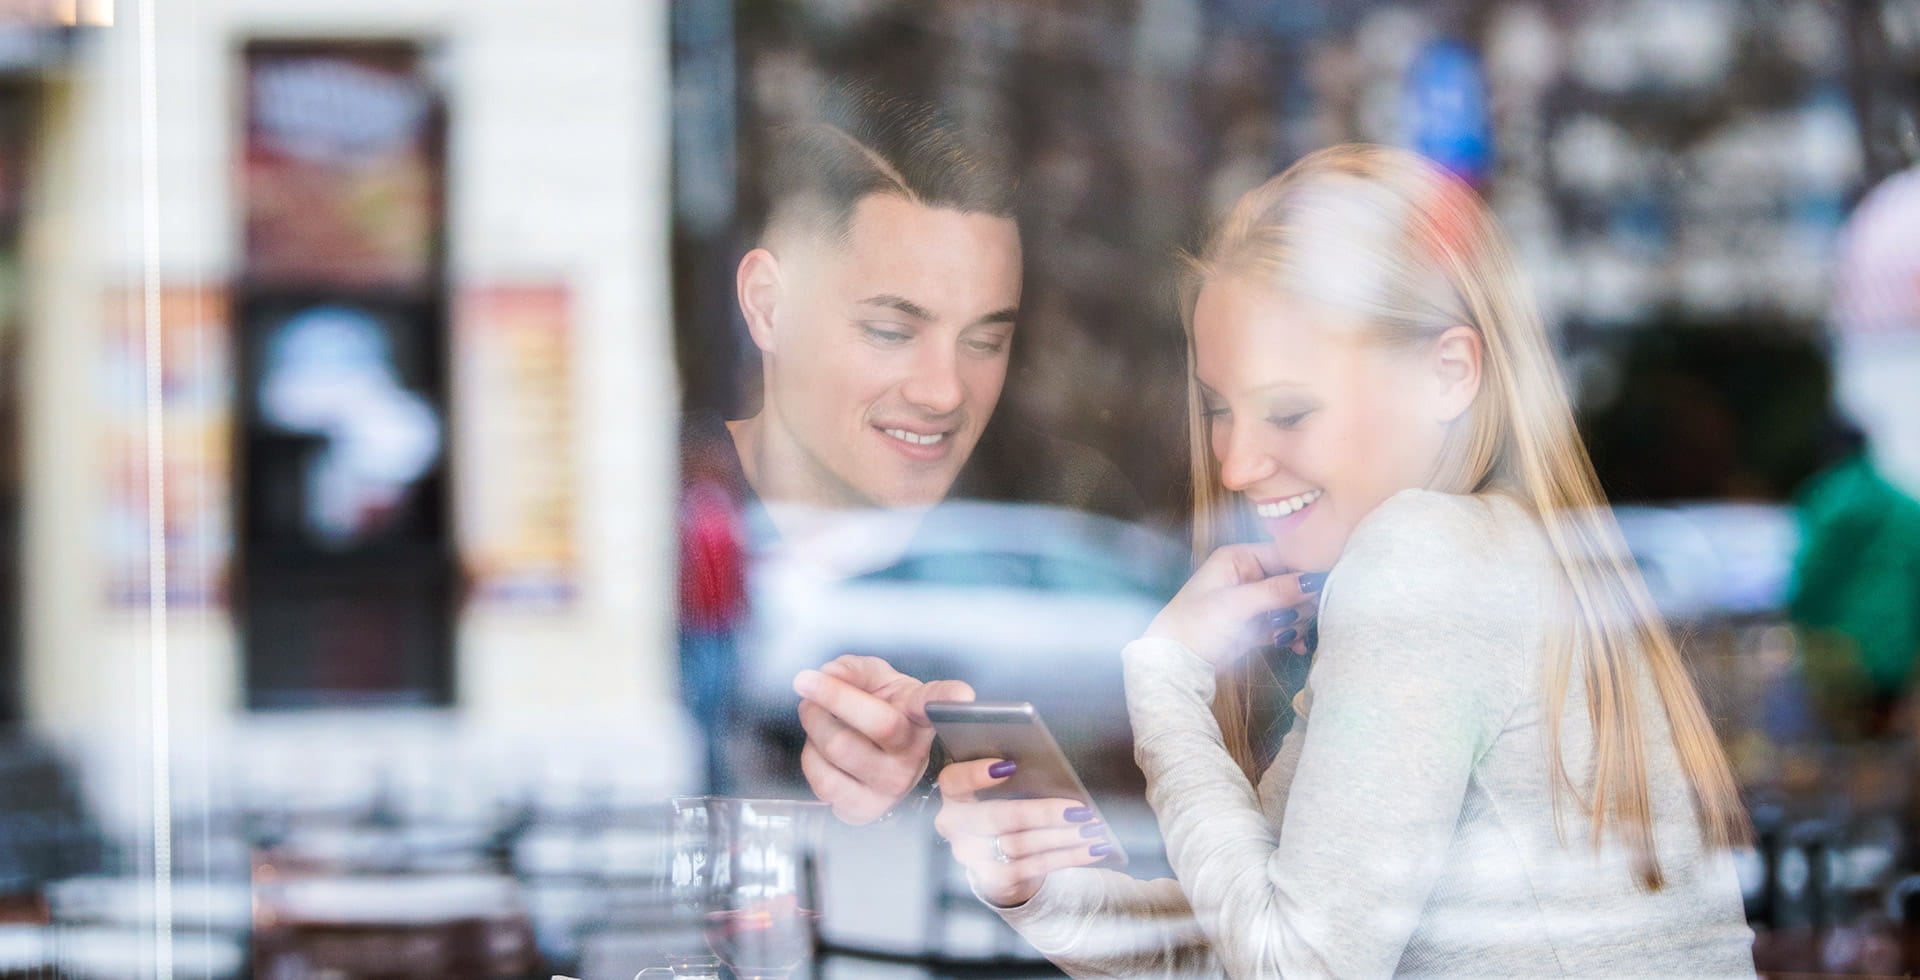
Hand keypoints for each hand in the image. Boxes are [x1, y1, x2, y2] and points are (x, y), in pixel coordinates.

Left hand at [793, 655, 974, 824]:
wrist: (877, 759)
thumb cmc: (880, 712)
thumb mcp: (875, 680)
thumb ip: (854, 668)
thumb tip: (830, 673)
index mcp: (919, 714)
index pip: (937, 703)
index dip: (951, 698)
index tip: (963, 695)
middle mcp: (912, 753)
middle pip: (878, 723)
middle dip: (831, 696)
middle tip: (809, 683)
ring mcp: (892, 786)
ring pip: (840, 748)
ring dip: (814, 723)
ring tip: (815, 714)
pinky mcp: (865, 809)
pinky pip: (823, 781)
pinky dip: (810, 757)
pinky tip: (820, 750)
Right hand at [935, 758, 1110, 907]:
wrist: (999, 859)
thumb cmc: (1005, 811)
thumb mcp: (1001, 792)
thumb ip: (1015, 781)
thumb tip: (1059, 775)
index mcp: (954, 795)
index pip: (953, 780)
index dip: (976, 774)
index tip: (1010, 766)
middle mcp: (955, 827)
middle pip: (997, 817)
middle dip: (1043, 813)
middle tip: (1079, 809)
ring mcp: (972, 857)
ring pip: (1021, 844)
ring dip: (1063, 836)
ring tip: (1093, 828)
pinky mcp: (994, 879)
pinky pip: (1035, 866)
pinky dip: (1069, 856)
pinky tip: (1092, 848)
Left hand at [1143, 543, 1322, 667]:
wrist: (1176, 663)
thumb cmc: (1197, 624)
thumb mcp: (1237, 604)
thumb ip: (1276, 591)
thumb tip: (1316, 581)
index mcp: (1240, 557)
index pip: (1285, 554)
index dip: (1307, 569)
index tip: (1329, 585)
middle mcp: (1248, 574)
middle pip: (1292, 581)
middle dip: (1301, 601)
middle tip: (1305, 617)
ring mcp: (1253, 600)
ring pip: (1291, 604)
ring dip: (1297, 620)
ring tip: (1291, 635)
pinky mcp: (1255, 625)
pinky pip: (1284, 624)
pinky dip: (1291, 634)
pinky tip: (1297, 647)